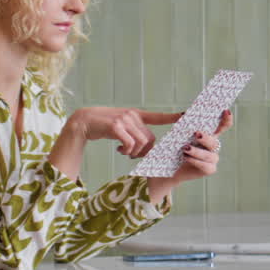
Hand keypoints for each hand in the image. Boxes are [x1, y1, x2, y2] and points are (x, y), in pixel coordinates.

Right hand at [67, 107, 182, 158]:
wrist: (83, 122)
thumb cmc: (102, 126)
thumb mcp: (120, 127)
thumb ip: (133, 133)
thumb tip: (145, 148)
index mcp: (136, 114)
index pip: (158, 116)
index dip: (172, 117)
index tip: (187, 115)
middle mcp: (132, 115)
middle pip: (150, 138)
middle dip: (144, 151)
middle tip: (132, 155)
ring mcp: (124, 120)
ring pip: (141, 142)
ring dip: (134, 153)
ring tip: (124, 153)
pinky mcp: (116, 126)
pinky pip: (130, 144)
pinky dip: (127, 151)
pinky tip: (119, 150)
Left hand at [172, 109, 233, 182]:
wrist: (170, 168)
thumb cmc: (175, 149)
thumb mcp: (178, 135)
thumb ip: (183, 125)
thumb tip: (184, 113)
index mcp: (209, 136)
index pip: (222, 127)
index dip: (227, 119)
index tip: (226, 111)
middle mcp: (213, 147)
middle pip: (214, 142)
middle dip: (206, 138)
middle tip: (196, 134)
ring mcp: (212, 159)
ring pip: (210, 155)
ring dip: (197, 151)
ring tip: (185, 149)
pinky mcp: (209, 169)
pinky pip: (205, 166)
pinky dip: (196, 161)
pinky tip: (187, 158)